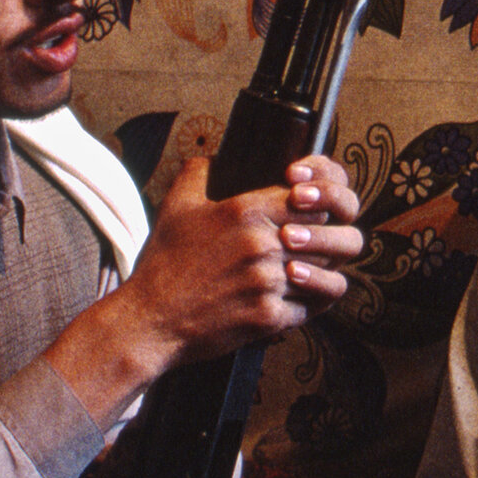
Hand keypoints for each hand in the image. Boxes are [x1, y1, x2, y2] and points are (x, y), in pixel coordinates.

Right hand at [45, 154, 362, 418]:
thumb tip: (215, 156)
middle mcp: (262, 245)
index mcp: (246, 212)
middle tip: (318, 247)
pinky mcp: (268, 318)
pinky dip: (307, 306)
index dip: (319, 207)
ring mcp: (268, 283)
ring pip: (327, 275)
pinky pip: (311, 309)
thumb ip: (199, 172)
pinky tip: (297, 301)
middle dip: (327, 242)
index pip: (313, 200)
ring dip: (322, 275)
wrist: (149, 321)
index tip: (313, 215)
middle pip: (328, 236)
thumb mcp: (176, 206)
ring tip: (313, 274)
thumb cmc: (164, 264)